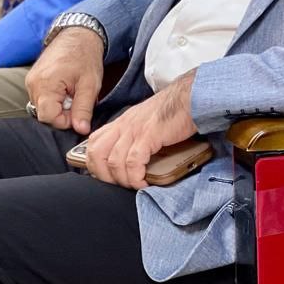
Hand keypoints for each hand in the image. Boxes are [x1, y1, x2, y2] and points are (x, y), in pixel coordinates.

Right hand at [25, 27, 104, 133]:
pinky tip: (65, 88)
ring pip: (42, 107)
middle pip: (44, 113)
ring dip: (58, 105)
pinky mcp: (32, 79)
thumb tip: (81, 129)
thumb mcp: (90, 85)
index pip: (48, 117)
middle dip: (62, 113)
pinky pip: (41, 98)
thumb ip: (84, 109)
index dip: (65, 120)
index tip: (78, 111)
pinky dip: (54, 98)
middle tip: (77, 98)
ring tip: (71, 91)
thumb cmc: (85, 56)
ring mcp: (31, 81)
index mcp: (46, 84)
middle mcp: (33, 83)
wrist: (78, 34)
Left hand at [84, 71, 198, 189]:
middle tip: (119, 185)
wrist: (190, 97)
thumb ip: (134, 135)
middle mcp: (124, 125)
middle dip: (103, 175)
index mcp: (121, 122)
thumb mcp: (146, 121)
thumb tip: (130, 158)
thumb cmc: (173, 111)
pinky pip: (133, 162)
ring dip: (123, 180)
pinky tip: (143, 182)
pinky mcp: (149, 135)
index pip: (93, 143)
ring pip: (114, 161)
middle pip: (97, 153)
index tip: (107, 177)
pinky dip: (136, 177)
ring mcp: (135, 129)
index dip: (94, 163)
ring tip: (135, 186)